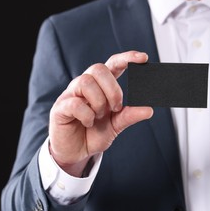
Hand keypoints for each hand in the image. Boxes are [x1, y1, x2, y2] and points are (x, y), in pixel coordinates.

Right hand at [49, 51, 153, 176]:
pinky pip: (75, 103)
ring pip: (86, 82)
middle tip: (116, 108)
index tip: (143, 58)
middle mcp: (85, 85)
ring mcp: (71, 94)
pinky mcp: (61, 107)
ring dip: (99, 102)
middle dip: (113, 89)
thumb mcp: (115, 126)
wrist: (75, 152)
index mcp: (100, 86)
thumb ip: (129, 116)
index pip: (112, 64)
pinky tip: (88, 123)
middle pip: (98, 69)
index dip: (126, 58)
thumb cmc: (92, 134)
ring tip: (98, 116)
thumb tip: (148, 109)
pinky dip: (87, 115)